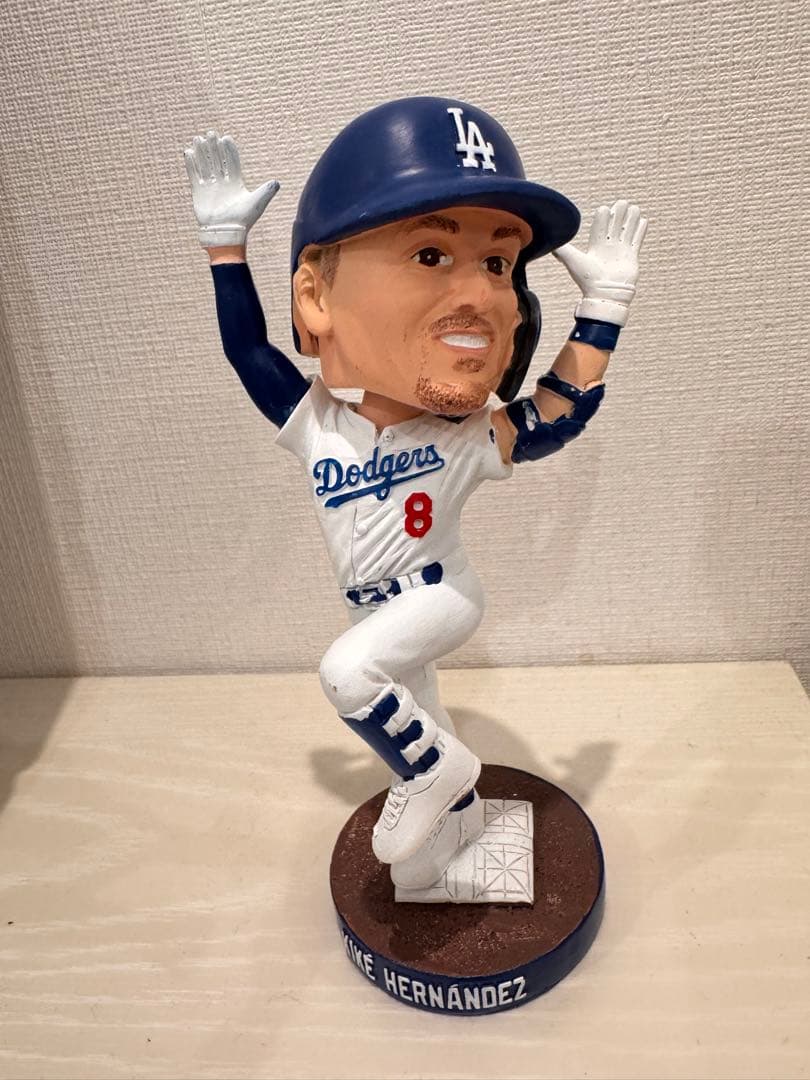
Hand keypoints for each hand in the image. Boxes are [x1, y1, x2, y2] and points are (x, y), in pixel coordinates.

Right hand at [183, 131, 278, 247]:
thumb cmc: (243, 220)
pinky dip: (192, 164)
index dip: (229, 151)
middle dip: (214, 147)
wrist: (226, 232)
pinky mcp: (199, 192)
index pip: (232, 163)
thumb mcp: (257, 203)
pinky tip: (189, 152)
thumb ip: (266, 191)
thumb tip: (277, 182)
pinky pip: (194, 175)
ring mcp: (210, 187)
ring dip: (202, 153)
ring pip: (205, 165)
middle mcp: (222, 184)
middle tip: (211, 133)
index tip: (226, 138)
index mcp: (236, 184)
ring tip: (198, 138)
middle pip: (217, 161)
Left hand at [553, 200, 647, 326]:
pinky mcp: (631, 257)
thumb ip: (562, 251)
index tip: (604, 208)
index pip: (600, 228)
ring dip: (630, 219)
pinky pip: (636, 241)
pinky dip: (640, 231)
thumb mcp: (573, 261)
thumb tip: (548, 242)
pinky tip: (643, 220)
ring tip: (634, 207)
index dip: (602, 218)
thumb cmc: (588, 280)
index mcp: (595, 247)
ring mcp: (621, 252)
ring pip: (627, 231)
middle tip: (622, 202)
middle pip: (614, 226)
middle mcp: (609, 248)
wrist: (605, 294)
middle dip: (618, 214)